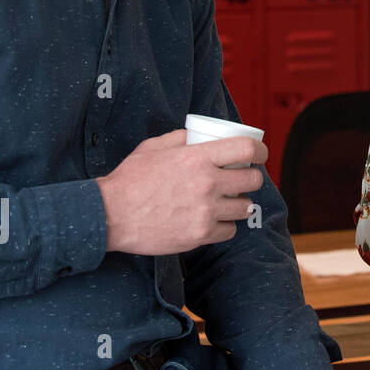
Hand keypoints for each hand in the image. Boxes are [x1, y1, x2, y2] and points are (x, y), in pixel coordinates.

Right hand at [96, 129, 266, 254]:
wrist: (109, 215)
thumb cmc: (129, 180)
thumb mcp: (154, 148)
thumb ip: (180, 138)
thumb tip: (198, 135)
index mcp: (197, 158)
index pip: (247, 149)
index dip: (260, 150)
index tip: (260, 154)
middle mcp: (207, 183)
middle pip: (253, 180)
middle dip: (251, 178)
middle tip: (242, 179)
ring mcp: (205, 211)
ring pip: (245, 208)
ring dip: (239, 204)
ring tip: (228, 202)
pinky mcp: (200, 235)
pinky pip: (230, 230)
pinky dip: (225, 226)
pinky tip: (214, 220)